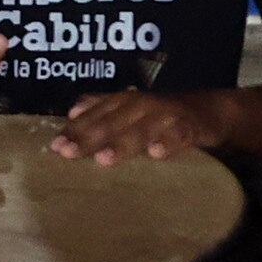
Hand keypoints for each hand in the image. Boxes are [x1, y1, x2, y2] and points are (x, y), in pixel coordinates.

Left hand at [53, 86, 234, 165]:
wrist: (207, 111)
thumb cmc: (159, 116)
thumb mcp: (128, 110)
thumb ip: (101, 110)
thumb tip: (71, 113)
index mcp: (122, 102)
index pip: (93, 115)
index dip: (73, 130)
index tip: (54, 147)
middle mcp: (140, 104)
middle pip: (110, 121)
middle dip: (88, 136)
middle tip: (68, 153)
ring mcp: (165, 114)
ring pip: (141, 128)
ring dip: (122, 142)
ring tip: (104, 159)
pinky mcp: (189, 126)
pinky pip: (178, 135)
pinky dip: (167, 142)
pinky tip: (156, 154)